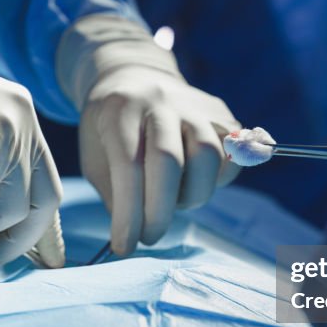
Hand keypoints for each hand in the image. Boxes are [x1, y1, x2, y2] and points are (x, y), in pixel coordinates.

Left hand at [57, 15, 240, 254]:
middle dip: (160, 211)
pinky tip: (195, 183)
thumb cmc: (109, 130)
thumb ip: (116, 194)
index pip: (128, 166)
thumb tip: (137, 231)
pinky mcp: (220, 112)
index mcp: (120, 110)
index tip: (125, 246)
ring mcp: (194, 104)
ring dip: (192, 195)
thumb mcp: (96, 158)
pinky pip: (230, 153)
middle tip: (150, 237)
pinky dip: (217, 179)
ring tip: (173, 203)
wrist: (133, 80)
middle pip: (169, 161)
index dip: (129, 213)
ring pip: (208, 155)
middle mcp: (160, 100)